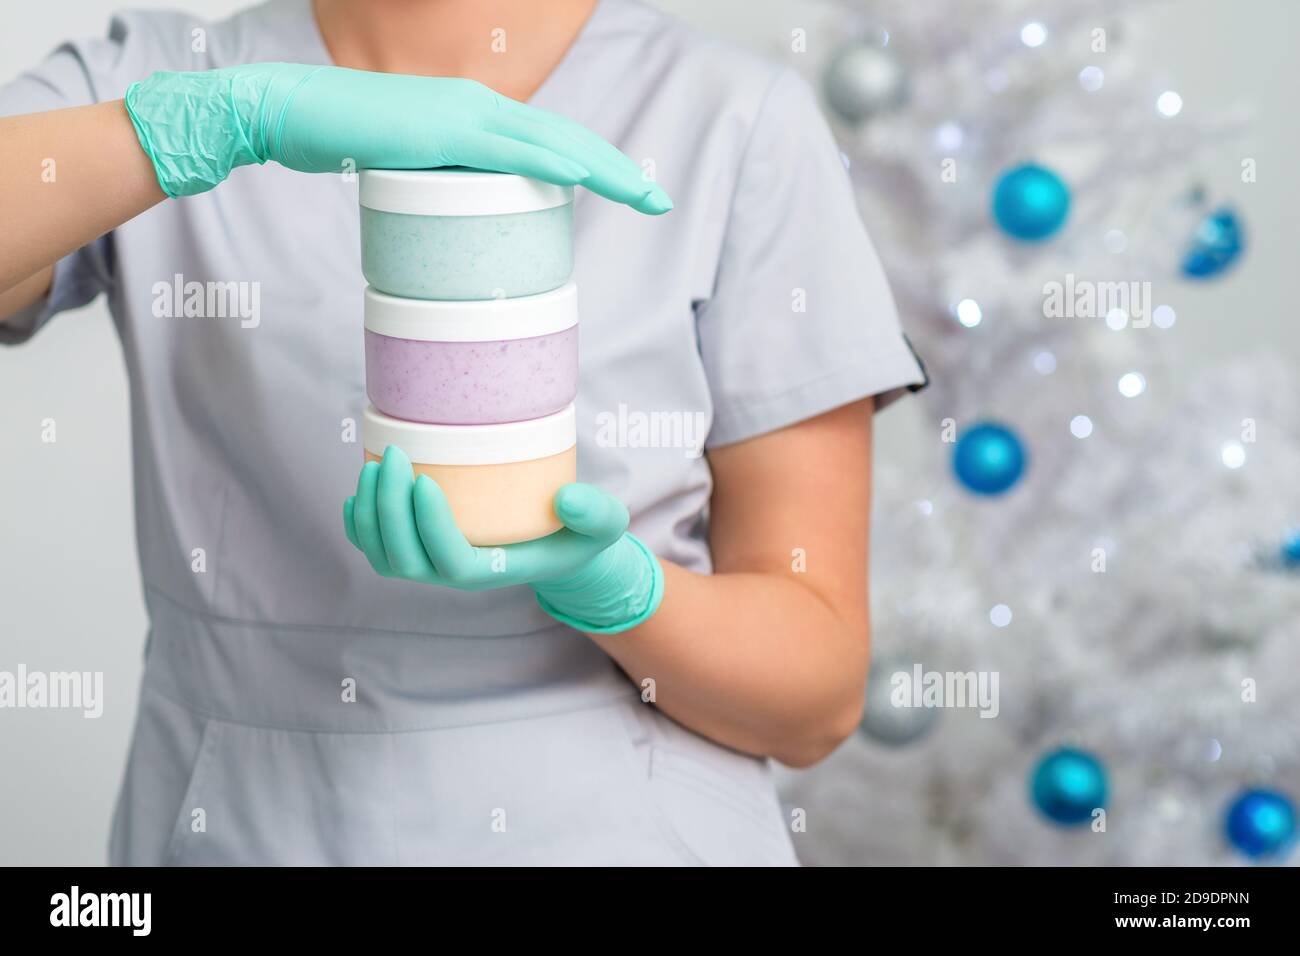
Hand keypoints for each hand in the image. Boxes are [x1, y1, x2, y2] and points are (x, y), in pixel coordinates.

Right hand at [123, 63, 670, 212]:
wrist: (285, 110)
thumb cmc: (336, 138)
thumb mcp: (404, 167)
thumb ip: (438, 183)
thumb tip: (458, 216)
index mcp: (472, 118)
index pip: (547, 141)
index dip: (593, 164)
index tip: (628, 192)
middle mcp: (477, 108)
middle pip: (564, 139)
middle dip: (618, 169)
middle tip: (659, 199)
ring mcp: (461, 114)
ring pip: (550, 141)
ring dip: (604, 167)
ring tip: (644, 193)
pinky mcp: (439, 130)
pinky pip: (507, 148)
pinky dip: (550, 160)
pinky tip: (585, 174)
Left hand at [343, 446, 663, 632]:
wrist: (557, 547)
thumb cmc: (579, 535)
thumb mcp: (603, 526)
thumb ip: (595, 514)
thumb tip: (567, 499)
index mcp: (493, 571)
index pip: (450, 562)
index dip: (430, 528)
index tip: (425, 481)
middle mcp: (455, 574)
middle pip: (405, 559)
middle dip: (391, 509)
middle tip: (394, 456)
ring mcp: (431, 566)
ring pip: (383, 555)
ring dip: (371, 514)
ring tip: (374, 465)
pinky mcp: (418, 551)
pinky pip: (375, 548)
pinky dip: (359, 525)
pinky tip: (358, 493)